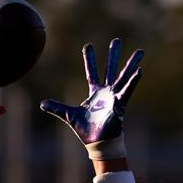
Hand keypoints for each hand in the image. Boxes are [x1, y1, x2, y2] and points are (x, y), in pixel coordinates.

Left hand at [40, 38, 142, 159]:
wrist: (97, 142)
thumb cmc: (86, 130)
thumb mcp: (69, 115)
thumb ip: (57, 108)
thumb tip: (42, 104)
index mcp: (94, 92)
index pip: (91, 72)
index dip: (90, 59)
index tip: (88, 45)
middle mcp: (106, 91)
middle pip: (110, 69)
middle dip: (113, 55)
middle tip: (117, 40)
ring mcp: (114, 96)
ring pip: (123, 76)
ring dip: (131, 64)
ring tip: (140, 51)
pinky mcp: (120, 104)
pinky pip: (128, 90)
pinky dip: (133, 81)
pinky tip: (139, 70)